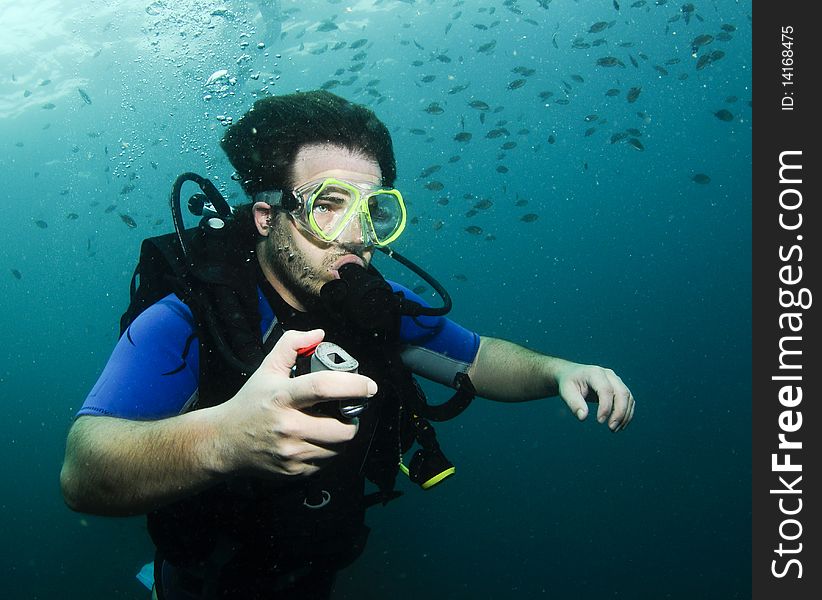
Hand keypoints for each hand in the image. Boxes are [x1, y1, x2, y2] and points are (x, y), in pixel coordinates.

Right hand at [212, 329, 377, 476]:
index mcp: (282, 397)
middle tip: (348, 410)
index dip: (353, 385)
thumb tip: (318, 334)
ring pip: (338, 448)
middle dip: (353, 419)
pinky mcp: (294, 471)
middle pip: (342, 429)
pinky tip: (316, 439)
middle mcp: (288, 426)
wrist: (224, 442)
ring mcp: (291, 452)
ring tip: (331, 424)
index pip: (323, 387)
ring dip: (341, 435)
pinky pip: (326, 462)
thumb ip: (291, 345)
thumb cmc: (250, 403)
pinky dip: (328, 450)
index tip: (369, 385)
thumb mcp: (267, 369)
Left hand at [555, 363, 634, 431]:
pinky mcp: (619, 387)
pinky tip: (620, 425)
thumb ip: (574, 403)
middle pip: (622, 393)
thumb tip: (583, 417)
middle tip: (611, 428)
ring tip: (614, 429)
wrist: (572, 374)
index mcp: (594, 373)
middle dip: (619, 412)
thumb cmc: (569, 383)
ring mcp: (616, 380)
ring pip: (628, 397)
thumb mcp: (566, 391)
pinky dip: (627, 413)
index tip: (600, 421)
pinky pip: (629, 400)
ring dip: (625, 415)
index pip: (605, 389)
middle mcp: (608, 375)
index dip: (606, 406)